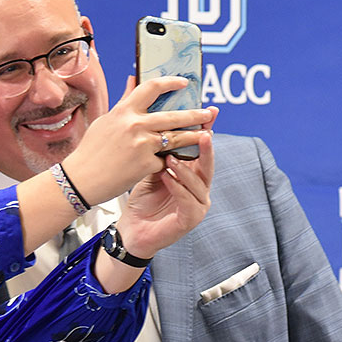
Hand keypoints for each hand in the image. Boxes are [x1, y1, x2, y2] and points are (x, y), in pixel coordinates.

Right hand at [60, 76, 216, 205]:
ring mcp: (142, 145)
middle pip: (173, 114)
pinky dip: (170, 161)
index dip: (170, 82)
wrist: (80, 180)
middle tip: (208, 112)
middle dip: (195, 113)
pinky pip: (165, 160)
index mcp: (124, 111)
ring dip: (194, 135)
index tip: (184, 83)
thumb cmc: (90, 151)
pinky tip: (179, 161)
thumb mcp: (105, 121)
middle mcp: (135, 125)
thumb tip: (132, 79)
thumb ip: (124, 102)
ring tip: (206, 134)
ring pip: (177, 137)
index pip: (152, 87)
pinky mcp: (146, 164)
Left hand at [118, 128, 213, 259]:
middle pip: (208, 164)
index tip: (209, 111)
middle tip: (203, 132)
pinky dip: (178, 188)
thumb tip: (159, 120)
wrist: (132, 230)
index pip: (202, 150)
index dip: (206, 131)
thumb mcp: (151, 170)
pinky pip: (188, 201)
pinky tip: (167, 177)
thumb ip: (160, 151)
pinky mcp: (190, 220)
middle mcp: (200, 189)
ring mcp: (198, 205)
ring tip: (172, 157)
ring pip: (198, 183)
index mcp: (192, 175)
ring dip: (185, 169)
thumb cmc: (142, 201)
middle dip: (206, 147)